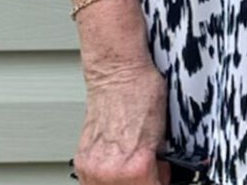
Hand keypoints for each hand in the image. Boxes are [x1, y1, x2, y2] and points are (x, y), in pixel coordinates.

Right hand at [73, 56, 170, 183]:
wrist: (118, 73)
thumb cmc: (143, 93)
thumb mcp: (164, 135)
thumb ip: (161, 163)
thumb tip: (161, 176)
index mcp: (136, 168)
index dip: (161, 182)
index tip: (163, 176)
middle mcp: (109, 172)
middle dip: (145, 181)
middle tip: (153, 169)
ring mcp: (92, 168)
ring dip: (126, 182)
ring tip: (135, 166)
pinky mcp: (82, 160)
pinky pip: (95, 182)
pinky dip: (108, 177)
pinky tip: (119, 163)